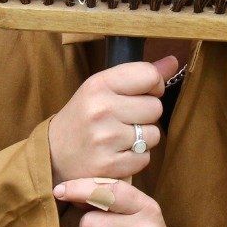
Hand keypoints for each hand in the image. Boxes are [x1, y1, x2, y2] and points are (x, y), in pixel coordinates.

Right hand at [47, 55, 177, 184]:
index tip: (143, 93)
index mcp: (99, 84)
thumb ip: (137, 75)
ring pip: (153, 135)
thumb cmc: (83, 117)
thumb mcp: (102, 88)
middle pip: (156, 108)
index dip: (154, 85)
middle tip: (126, 119)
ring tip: (120, 137)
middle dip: (147, 115)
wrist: (53, 153)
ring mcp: (105, 139)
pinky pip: (145, 158)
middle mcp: (101, 109)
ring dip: (143, 138)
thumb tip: (173, 61)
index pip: (149, 75)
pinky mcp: (109, 165)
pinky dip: (136, 158)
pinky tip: (117, 154)